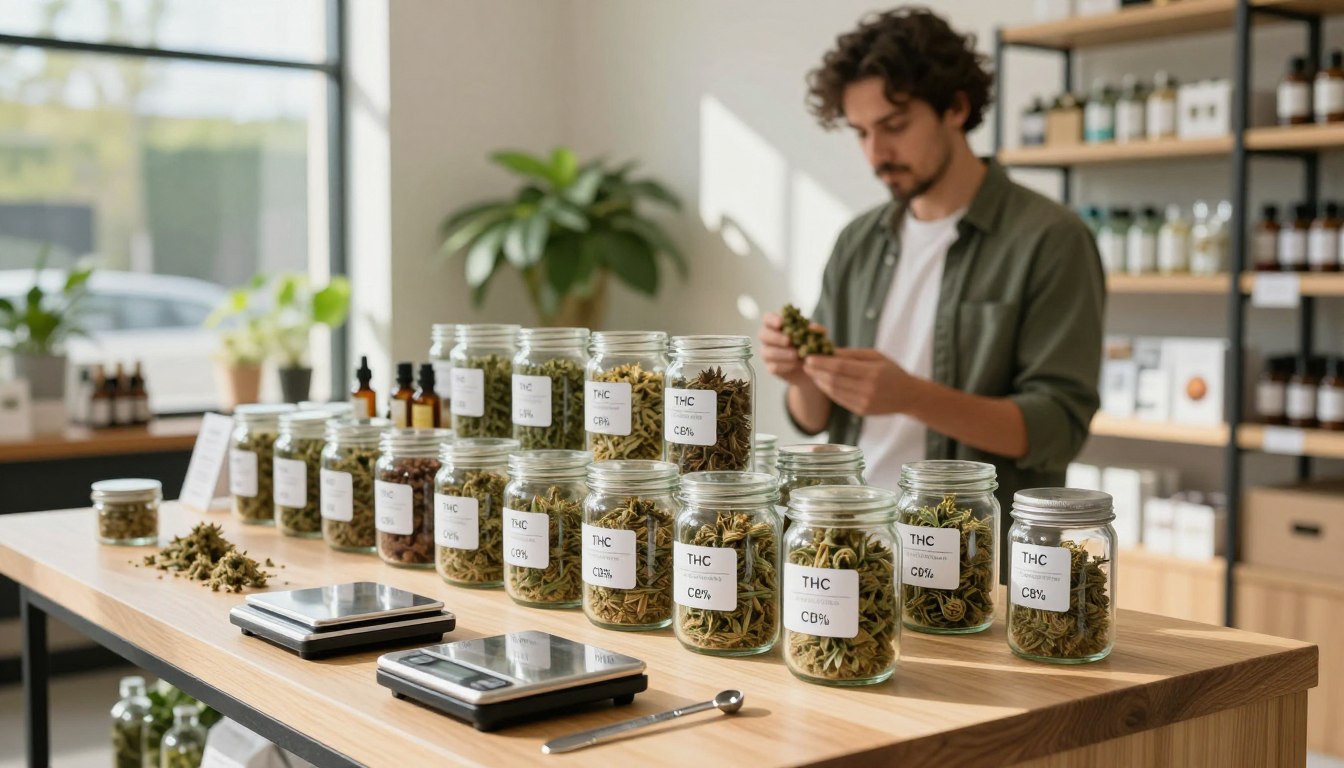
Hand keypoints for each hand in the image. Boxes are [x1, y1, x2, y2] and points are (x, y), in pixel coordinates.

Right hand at [758, 311, 827, 388]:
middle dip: (776, 337)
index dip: (772, 320)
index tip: (780, 323)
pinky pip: (773, 366)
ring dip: (782, 353)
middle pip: (763, 334)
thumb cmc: (811, 344)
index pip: (767, 318)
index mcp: (776, 325)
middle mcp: (768, 338)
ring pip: (767, 352)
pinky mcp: (771, 367)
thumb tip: (812, 327)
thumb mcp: (817, 336)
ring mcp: (767, 353)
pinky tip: (795, 364)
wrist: (812, 365)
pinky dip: (784, 365)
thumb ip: (816, 330)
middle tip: (788, 340)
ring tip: (796, 355)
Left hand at [803, 348, 922, 416]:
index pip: (841, 367)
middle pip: (834, 380)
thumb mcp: (875, 356)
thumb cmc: (891, 371)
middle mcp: (868, 389)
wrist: (908, 396)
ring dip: (819, 382)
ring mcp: (864, 403)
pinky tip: (823, 382)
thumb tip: (828, 351)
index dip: (822, 363)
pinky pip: (839, 400)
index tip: (808, 357)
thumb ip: (851, 354)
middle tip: (806, 364)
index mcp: (873, 372)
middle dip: (817, 372)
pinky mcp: (861, 411)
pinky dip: (828, 390)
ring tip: (812, 372)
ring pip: (834, 392)